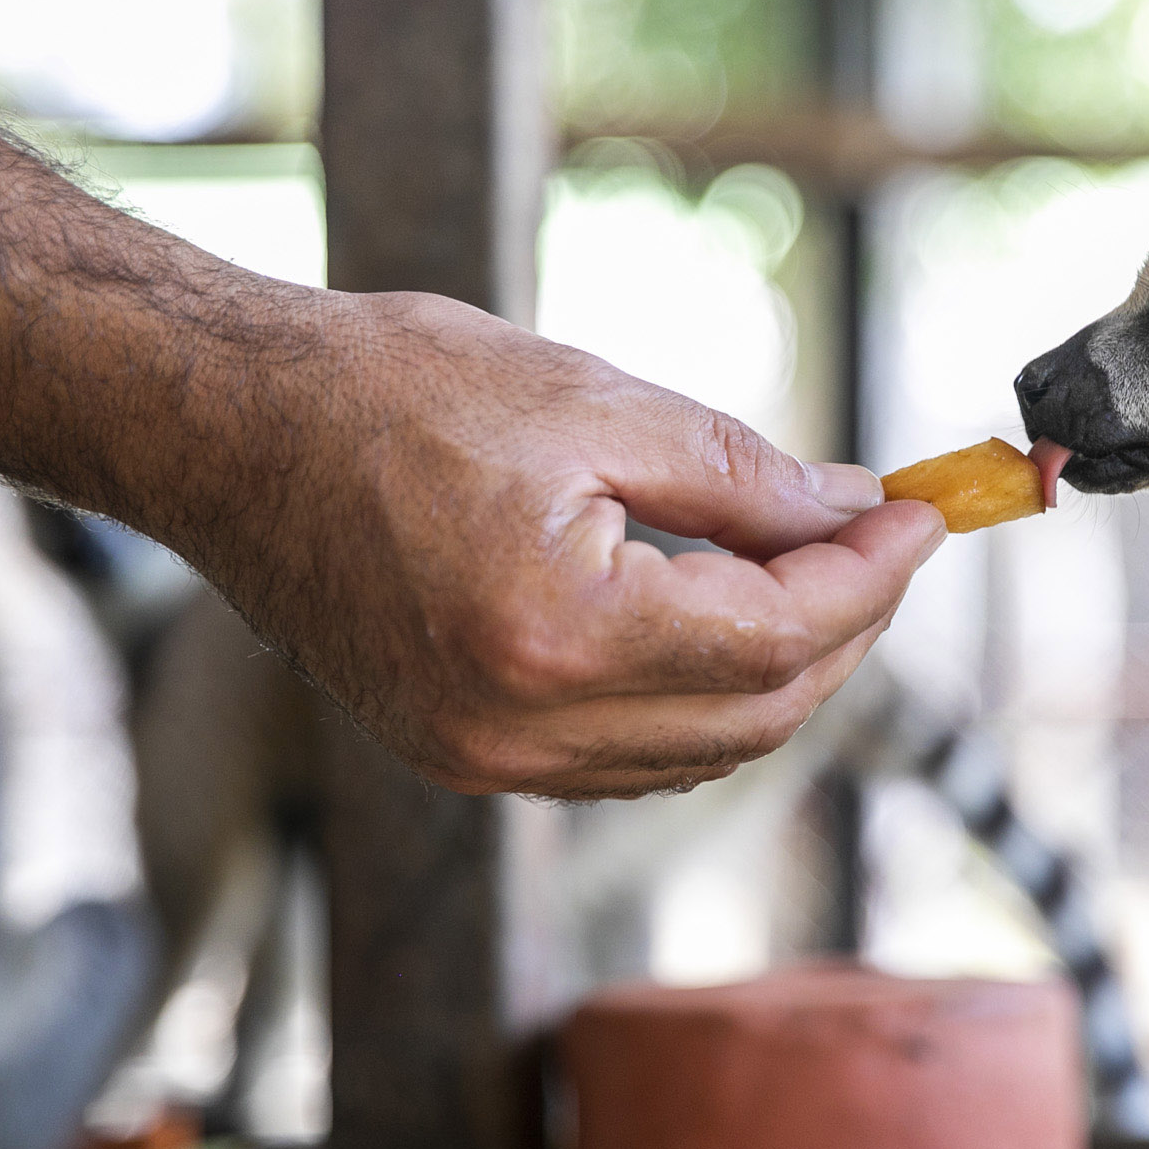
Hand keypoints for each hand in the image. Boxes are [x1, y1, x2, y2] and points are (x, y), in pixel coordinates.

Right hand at [198, 291, 947, 797]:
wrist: (227, 431)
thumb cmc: (388, 389)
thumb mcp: (590, 401)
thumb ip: (740, 476)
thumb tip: (852, 508)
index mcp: (555, 633)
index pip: (776, 637)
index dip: (870, 577)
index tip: (920, 515)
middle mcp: (518, 727)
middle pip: (754, 718)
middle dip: (842, 630)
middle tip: (880, 540)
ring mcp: (482, 759)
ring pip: (697, 754)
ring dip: (777, 674)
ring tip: (810, 568)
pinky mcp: (460, 756)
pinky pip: (624, 758)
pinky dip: (696, 700)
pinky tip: (716, 617)